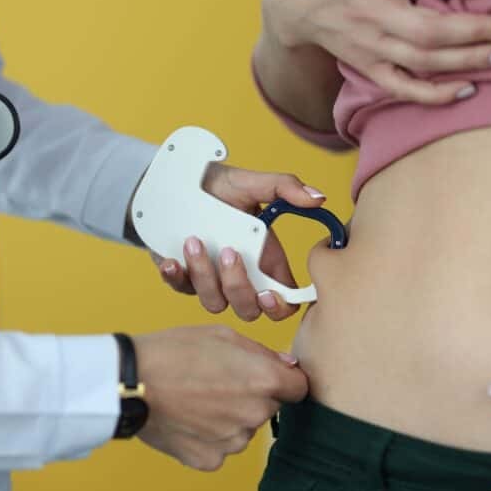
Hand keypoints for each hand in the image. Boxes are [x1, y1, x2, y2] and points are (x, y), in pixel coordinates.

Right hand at [134, 325, 306, 470]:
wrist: (130, 382)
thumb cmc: (174, 351)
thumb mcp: (221, 335)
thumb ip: (261, 353)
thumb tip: (287, 366)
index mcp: (264, 380)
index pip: (299, 388)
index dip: (283, 380)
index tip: (265, 376)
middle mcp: (255, 414)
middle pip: (269, 408)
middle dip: (253, 396)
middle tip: (218, 382)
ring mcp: (233, 441)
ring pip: (244, 429)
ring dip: (231, 418)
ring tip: (198, 398)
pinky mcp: (210, 460)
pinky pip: (221, 447)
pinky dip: (209, 437)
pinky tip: (188, 418)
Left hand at [154, 163, 325, 321]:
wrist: (179, 182)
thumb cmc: (222, 186)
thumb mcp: (252, 183)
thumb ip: (285, 188)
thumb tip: (318, 197)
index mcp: (266, 261)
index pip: (284, 300)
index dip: (280, 306)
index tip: (270, 293)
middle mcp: (241, 276)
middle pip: (249, 309)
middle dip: (238, 286)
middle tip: (229, 252)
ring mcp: (212, 281)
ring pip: (214, 303)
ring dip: (205, 276)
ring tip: (194, 242)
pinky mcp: (183, 277)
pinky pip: (181, 289)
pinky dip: (176, 278)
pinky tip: (173, 261)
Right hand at [263, 0, 490, 104]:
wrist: (289, 3)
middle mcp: (372, 15)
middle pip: (431, 31)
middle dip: (477, 32)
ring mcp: (370, 47)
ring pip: (423, 63)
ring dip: (467, 62)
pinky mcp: (368, 67)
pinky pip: (402, 89)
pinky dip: (434, 95)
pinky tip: (467, 90)